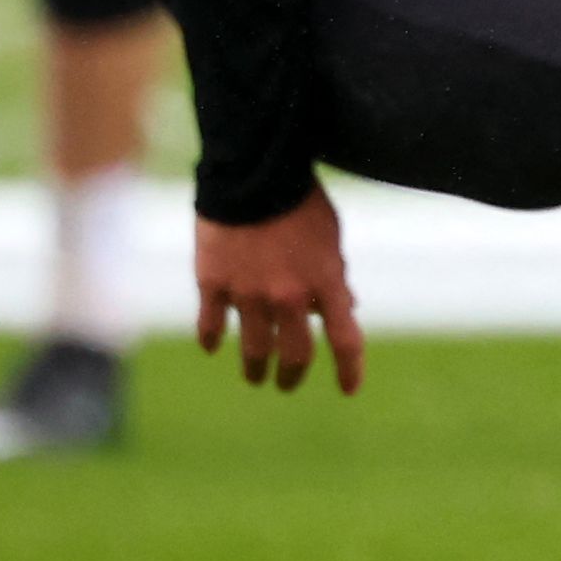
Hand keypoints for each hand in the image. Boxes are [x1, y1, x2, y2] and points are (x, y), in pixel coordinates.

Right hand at [195, 185, 363, 394]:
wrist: (252, 171)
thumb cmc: (300, 201)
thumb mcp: (331, 238)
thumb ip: (335, 276)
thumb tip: (346, 308)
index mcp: (325, 282)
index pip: (344, 340)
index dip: (349, 370)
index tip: (349, 389)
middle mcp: (288, 296)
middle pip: (295, 355)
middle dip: (292, 376)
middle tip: (287, 384)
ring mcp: (247, 293)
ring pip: (253, 349)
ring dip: (255, 369)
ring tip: (255, 377)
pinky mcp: (213, 283)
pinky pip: (210, 325)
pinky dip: (212, 339)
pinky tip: (212, 347)